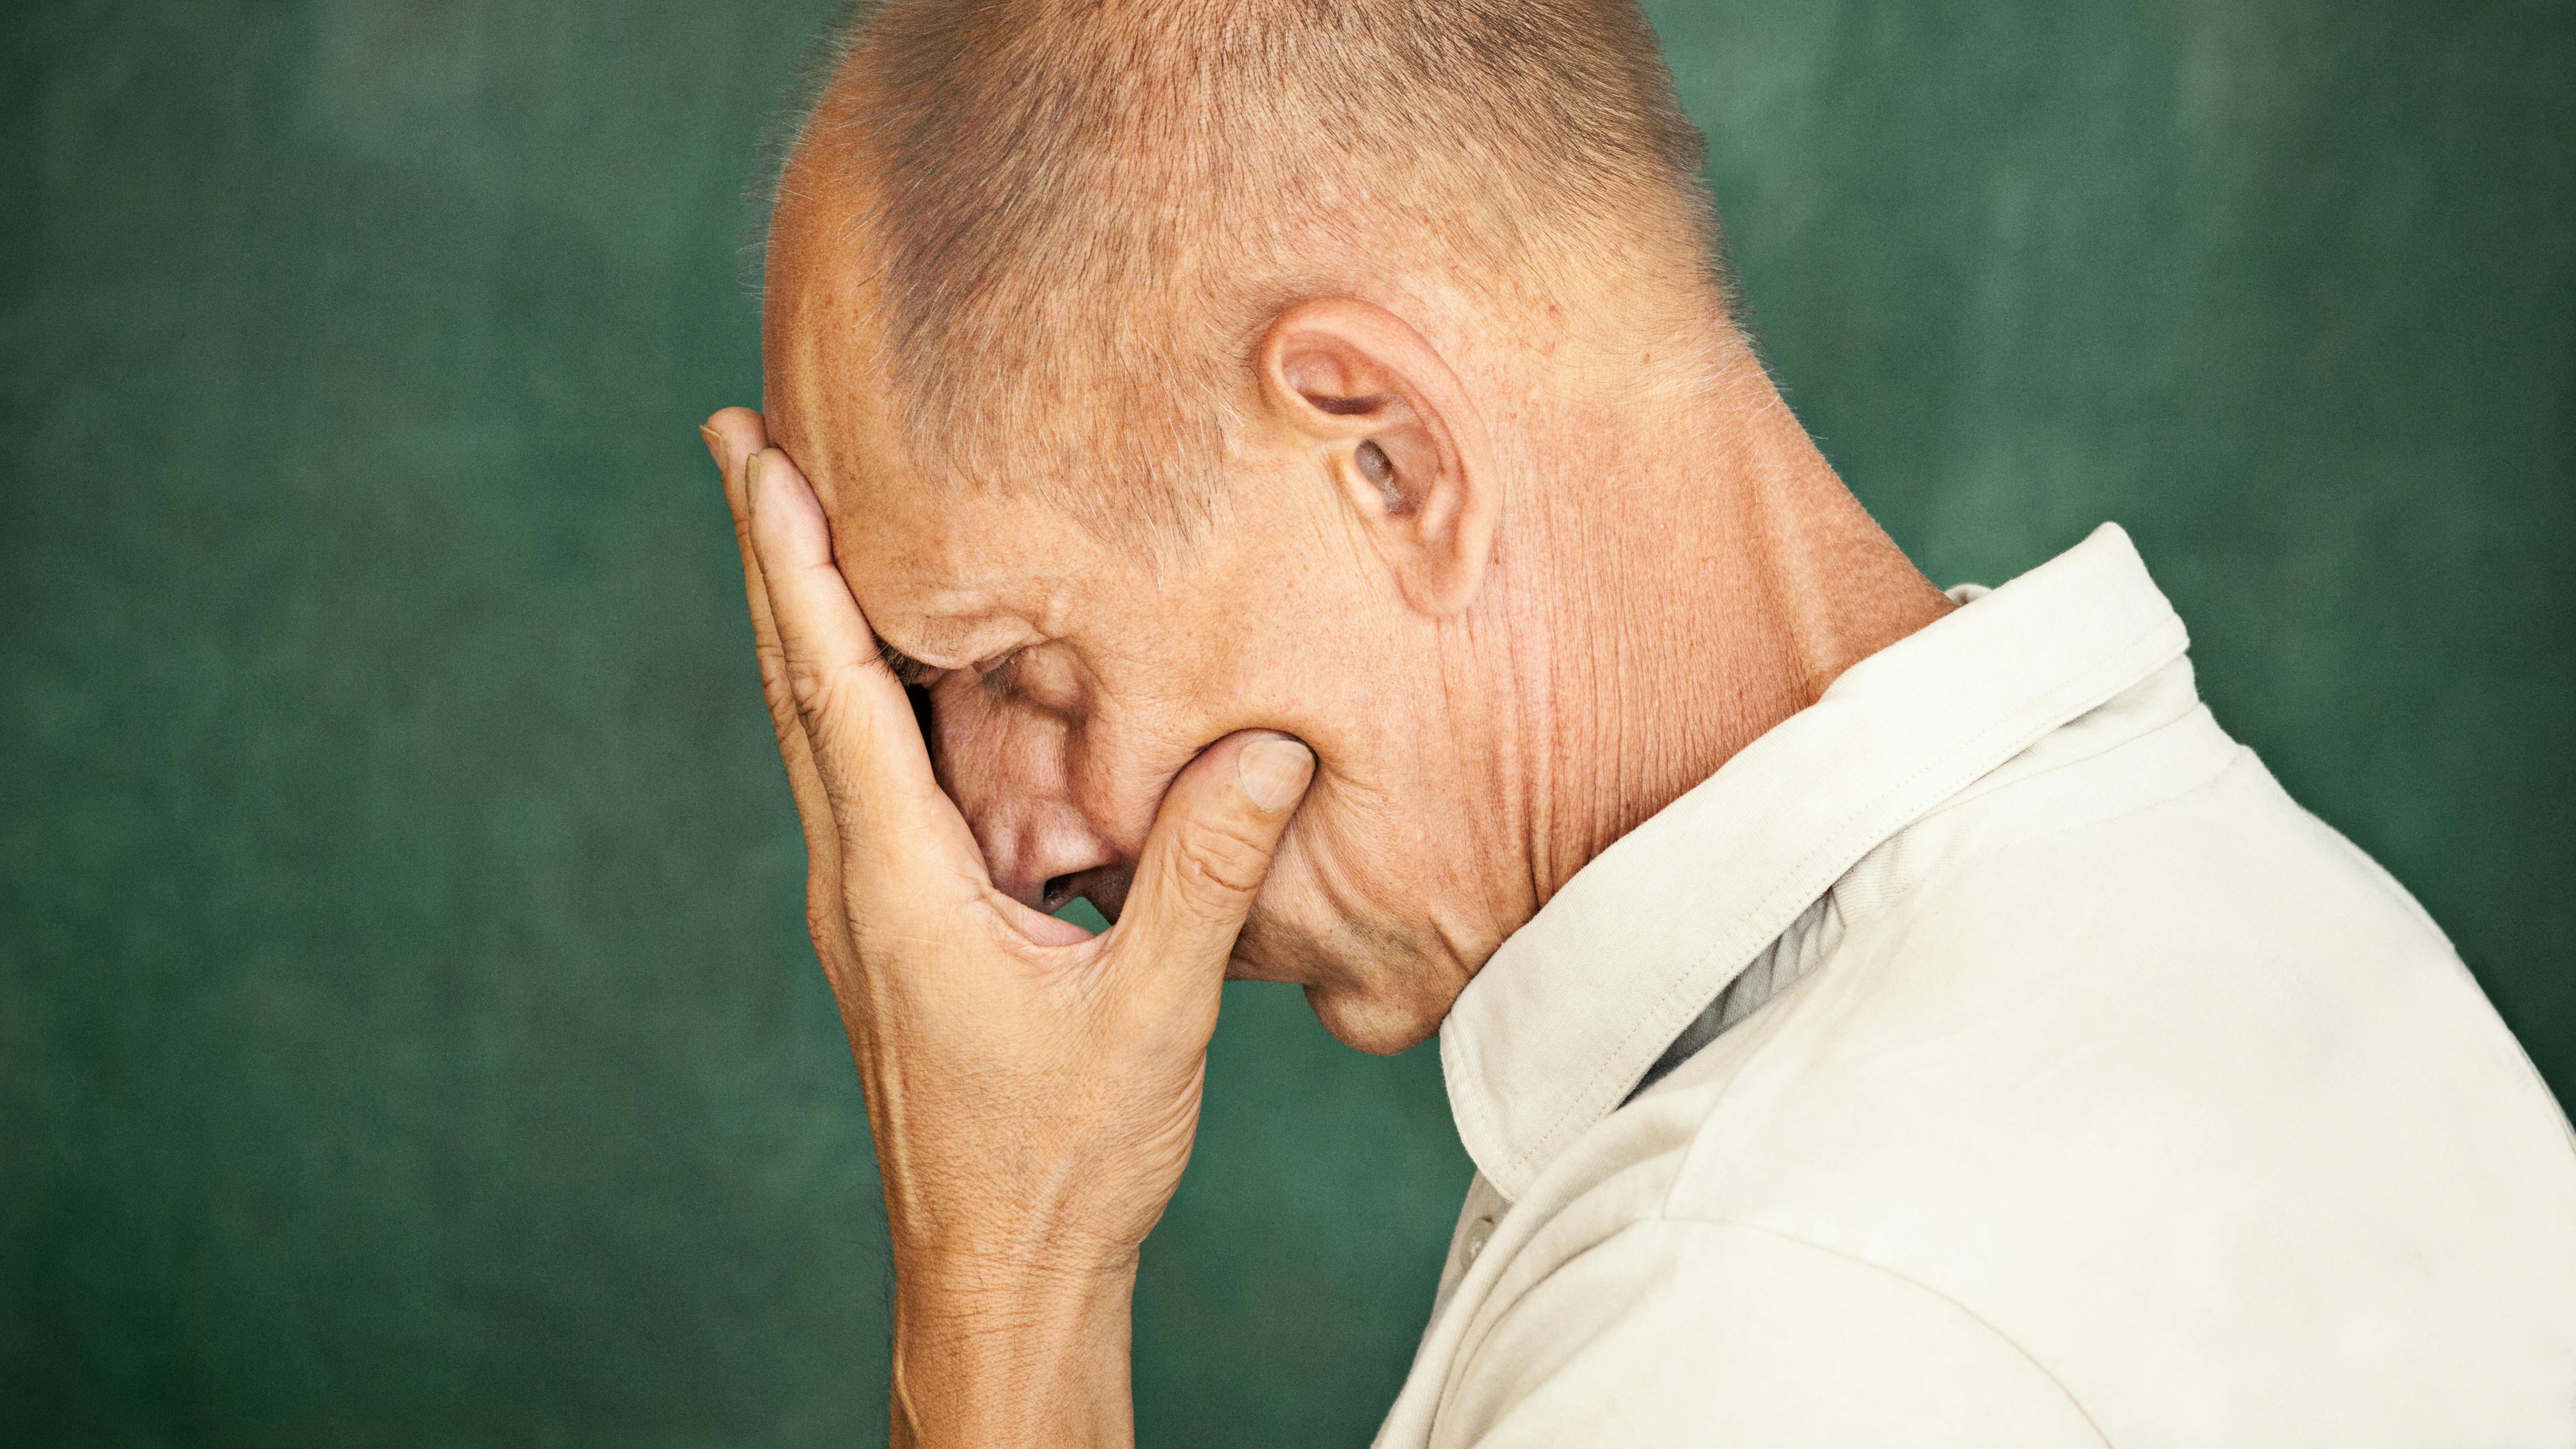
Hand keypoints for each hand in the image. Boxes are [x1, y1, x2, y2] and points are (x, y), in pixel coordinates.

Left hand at [700, 409, 1314, 1447]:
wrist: (1000, 1273)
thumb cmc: (1062, 1159)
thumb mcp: (1150, 1016)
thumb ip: (1201, 876)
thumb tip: (1272, 747)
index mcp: (899, 885)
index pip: (832, 690)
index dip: (792, 565)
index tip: (755, 457)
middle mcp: (859, 880)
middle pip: (798, 686)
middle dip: (770, 556)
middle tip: (743, 438)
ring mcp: (868, 905)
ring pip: (824, 732)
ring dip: (809, 619)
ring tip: (802, 515)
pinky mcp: (898, 929)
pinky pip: (872, 784)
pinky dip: (868, 697)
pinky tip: (904, 666)